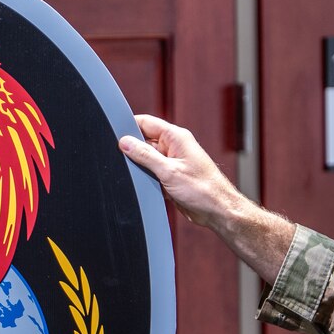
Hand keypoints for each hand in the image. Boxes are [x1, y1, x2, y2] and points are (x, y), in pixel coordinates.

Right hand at [118, 114, 240, 228]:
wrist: (217, 210)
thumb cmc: (203, 189)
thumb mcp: (168, 171)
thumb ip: (145, 155)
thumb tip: (125, 143)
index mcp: (176, 137)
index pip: (146, 122)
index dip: (129, 126)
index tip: (116, 136)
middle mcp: (174, 147)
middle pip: (144, 141)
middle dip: (134, 151)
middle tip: (128, 162)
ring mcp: (172, 161)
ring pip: (147, 159)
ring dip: (142, 168)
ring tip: (147, 177)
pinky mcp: (171, 176)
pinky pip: (152, 173)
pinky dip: (148, 180)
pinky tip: (152, 186)